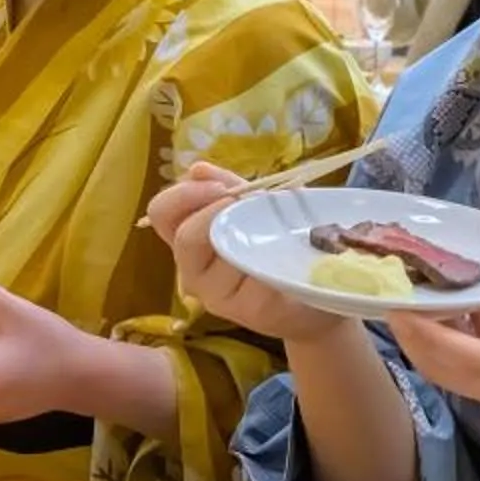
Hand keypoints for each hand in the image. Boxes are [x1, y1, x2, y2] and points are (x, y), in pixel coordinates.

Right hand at [147, 163, 346, 343]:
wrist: (317, 292)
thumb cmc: (277, 243)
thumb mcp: (253, 206)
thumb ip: (227, 187)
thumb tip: (198, 169)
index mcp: (189, 241)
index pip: (162, 214)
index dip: (182, 194)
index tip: (217, 186)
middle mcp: (194, 271)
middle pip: (185, 238)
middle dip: (218, 210)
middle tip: (246, 200)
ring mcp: (219, 296)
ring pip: (223, 254)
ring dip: (250, 230)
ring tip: (273, 223)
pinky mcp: (251, 311)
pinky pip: (257, 275)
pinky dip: (273, 254)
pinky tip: (287, 250)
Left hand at [385, 250, 479, 460]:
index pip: (449, 353)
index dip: (415, 327)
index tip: (389, 298)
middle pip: (443, 369)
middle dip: (415, 334)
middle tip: (397, 292)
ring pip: (462, 377)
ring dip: (443, 342)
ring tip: (431, 297)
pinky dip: (472, 351)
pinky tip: (476, 316)